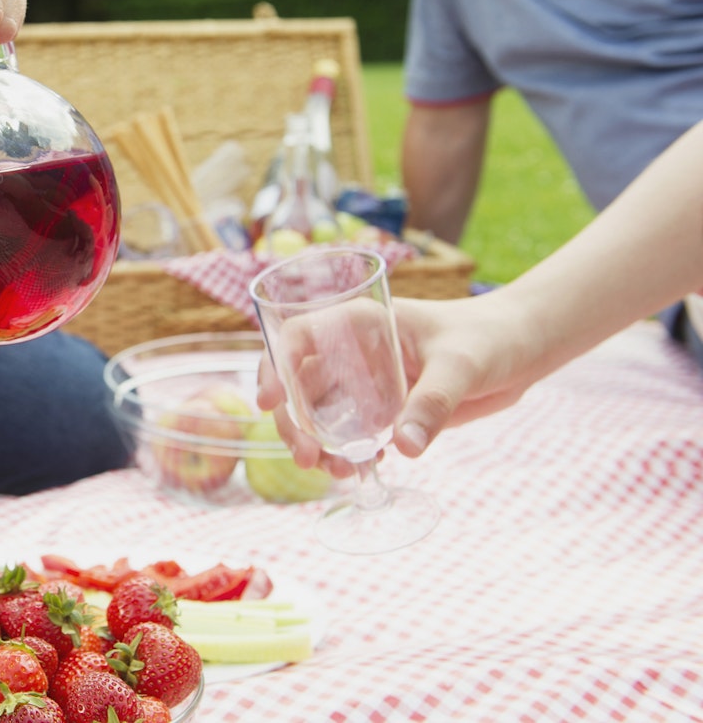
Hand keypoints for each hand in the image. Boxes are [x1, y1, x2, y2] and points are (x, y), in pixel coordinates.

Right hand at [257, 293, 536, 473]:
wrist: (522, 350)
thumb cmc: (490, 338)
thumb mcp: (461, 366)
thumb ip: (433, 403)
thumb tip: (405, 447)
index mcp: (360, 322)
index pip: (299, 337)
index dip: (275, 367)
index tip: (269, 402)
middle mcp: (353, 350)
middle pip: (298, 384)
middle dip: (294, 422)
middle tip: (308, 457)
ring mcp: (365, 381)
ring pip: (318, 413)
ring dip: (315, 443)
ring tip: (335, 470)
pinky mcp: (383, 407)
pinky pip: (349, 431)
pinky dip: (344, 451)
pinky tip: (357, 468)